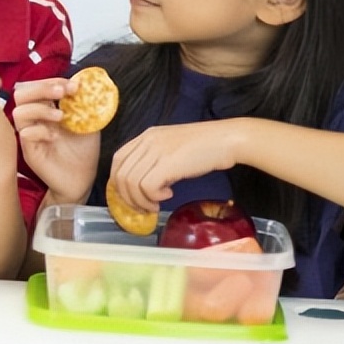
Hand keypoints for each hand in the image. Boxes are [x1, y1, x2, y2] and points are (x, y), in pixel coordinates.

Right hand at [12, 77, 98, 204]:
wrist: (83, 179)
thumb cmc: (83, 151)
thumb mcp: (88, 122)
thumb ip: (85, 103)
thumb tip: (86, 83)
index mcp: (46, 108)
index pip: (37, 86)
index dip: (52, 81)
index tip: (73, 86)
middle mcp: (34, 119)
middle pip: (21, 93)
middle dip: (41, 88)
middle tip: (62, 92)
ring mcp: (30, 135)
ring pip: (18, 112)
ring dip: (40, 108)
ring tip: (61, 116)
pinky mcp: (29, 151)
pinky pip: (24, 133)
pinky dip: (39, 130)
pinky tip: (54, 136)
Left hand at [109, 120, 240, 213]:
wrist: (225, 140)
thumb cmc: (204, 147)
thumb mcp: (172, 149)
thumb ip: (156, 161)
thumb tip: (144, 186)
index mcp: (146, 136)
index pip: (118, 160)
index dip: (119, 182)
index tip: (131, 196)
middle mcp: (147, 141)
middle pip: (120, 174)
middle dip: (128, 197)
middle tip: (144, 207)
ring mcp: (156, 151)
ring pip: (131, 183)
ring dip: (142, 200)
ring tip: (156, 204)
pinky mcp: (167, 163)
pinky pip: (146, 186)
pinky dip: (153, 197)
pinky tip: (168, 195)